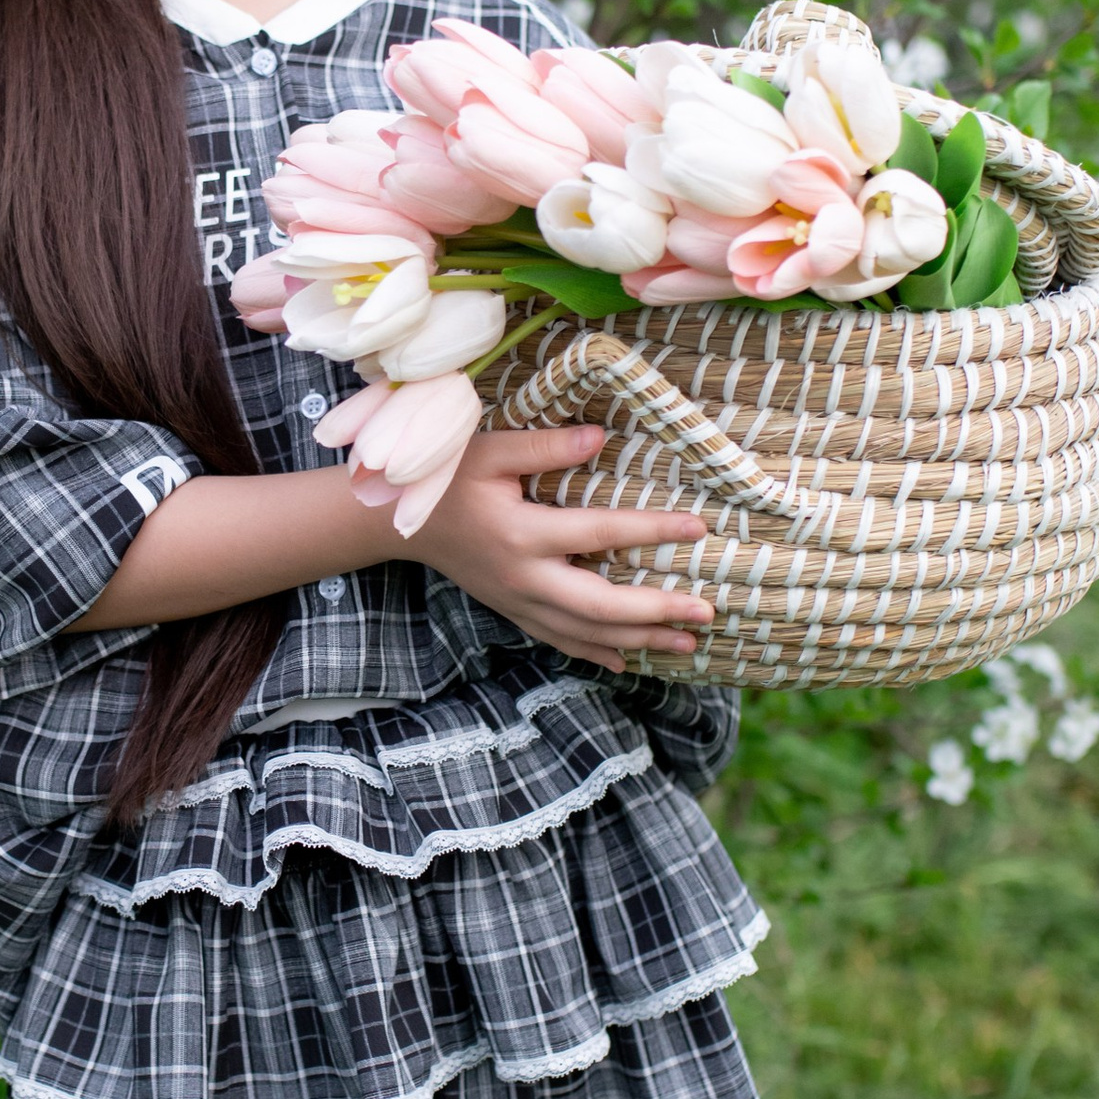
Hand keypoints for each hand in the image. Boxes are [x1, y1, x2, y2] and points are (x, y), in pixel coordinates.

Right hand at [404, 426, 715, 664]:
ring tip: (688, 644)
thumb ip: (544, 447)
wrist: (392, 524)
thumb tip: (600, 437)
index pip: (599, 534)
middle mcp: (523, 578)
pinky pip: (560, 639)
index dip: (651, 531)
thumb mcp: (488, 451)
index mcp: (521, 533)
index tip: (699, 528)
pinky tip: (628, 661)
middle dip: (657, 613)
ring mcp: (517, 602)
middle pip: (601, 604)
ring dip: (639, 640)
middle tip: (706, 615)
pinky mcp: (512, 611)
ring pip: (586, 632)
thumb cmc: (444, 478)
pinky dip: (596, 652)